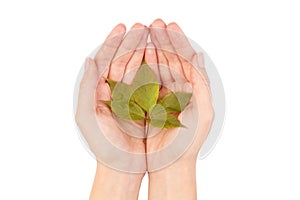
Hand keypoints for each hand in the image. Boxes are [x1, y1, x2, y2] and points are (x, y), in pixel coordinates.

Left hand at [75, 23, 147, 198]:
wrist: (122, 165)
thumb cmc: (103, 144)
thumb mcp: (88, 115)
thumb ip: (87, 87)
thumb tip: (89, 60)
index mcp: (101, 90)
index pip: (107, 60)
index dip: (113, 42)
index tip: (121, 27)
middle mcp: (117, 90)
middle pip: (125, 60)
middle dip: (133, 42)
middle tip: (142, 26)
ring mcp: (133, 96)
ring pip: (141, 69)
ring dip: (146, 52)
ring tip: (153, 36)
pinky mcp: (147, 105)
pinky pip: (153, 84)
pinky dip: (158, 70)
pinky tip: (162, 58)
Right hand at [145, 19, 213, 198]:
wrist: (170, 163)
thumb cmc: (188, 142)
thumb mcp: (202, 111)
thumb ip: (202, 83)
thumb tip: (200, 57)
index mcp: (191, 89)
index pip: (184, 60)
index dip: (178, 42)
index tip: (172, 26)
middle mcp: (176, 89)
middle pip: (169, 59)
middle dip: (164, 40)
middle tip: (157, 22)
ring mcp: (160, 94)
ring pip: (156, 67)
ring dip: (152, 49)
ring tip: (147, 31)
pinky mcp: (146, 103)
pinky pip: (144, 81)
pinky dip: (142, 66)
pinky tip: (140, 52)